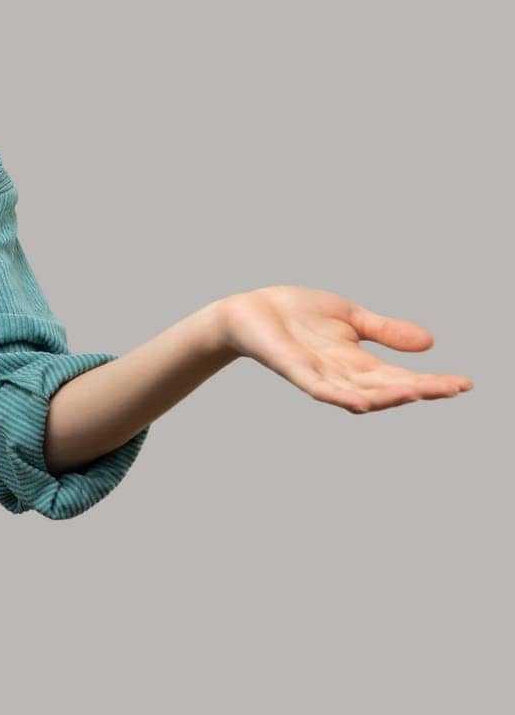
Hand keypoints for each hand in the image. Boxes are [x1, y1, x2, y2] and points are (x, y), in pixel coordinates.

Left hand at [218, 285, 471, 412]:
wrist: (249, 310)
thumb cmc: (296, 314)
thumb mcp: (350, 317)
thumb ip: (384, 331)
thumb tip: (429, 343)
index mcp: (357, 363)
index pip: (401, 376)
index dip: (431, 381)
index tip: (464, 383)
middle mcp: (341, 375)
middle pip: (387, 389)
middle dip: (420, 389)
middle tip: (452, 389)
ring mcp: (318, 375)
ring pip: (359, 393)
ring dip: (388, 396)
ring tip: (418, 392)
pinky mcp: (294, 370)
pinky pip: (319, 389)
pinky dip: (341, 397)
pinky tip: (362, 403)